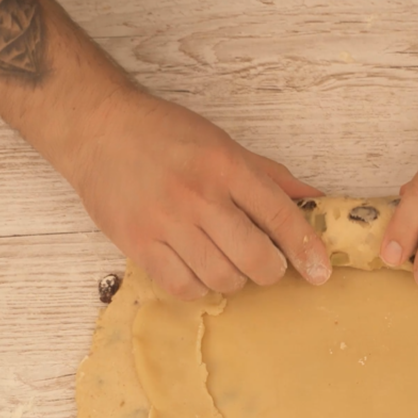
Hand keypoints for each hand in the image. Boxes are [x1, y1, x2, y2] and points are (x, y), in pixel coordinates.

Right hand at [67, 88, 330, 299]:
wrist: (98, 130)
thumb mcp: (224, 144)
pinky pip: (182, 287)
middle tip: (265, 262)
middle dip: (271, 269)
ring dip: (234, 278)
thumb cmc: (166, 135)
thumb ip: (271, 177)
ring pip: (221, 279)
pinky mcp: (137, 244)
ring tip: (225, 260)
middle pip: (256, 259)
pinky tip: (197, 269)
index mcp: (226, 166)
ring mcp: (166, 223)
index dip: (306, 249)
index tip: (320, 272)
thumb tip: (317, 199)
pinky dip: (198, 287)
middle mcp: (198, 195)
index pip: (280, 216)